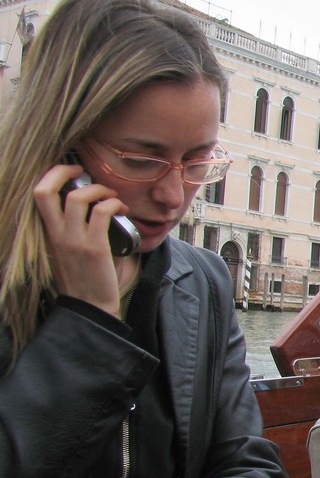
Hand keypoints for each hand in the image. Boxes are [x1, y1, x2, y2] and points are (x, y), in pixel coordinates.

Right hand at [31, 161, 125, 315]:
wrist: (90, 306)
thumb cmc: (85, 277)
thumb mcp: (69, 249)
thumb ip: (74, 227)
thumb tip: (94, 203)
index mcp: (49, 232)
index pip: (39, 194)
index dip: (52, 175)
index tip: (72, 171)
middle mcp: (56, 234)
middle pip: (46, 190)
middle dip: (65, 171)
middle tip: (86, 173)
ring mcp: (74, 240)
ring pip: (78, 197)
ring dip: (99, 189)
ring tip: (112, 196)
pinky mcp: (95, 247)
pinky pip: (102, 212)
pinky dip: (114, 204)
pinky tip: (122, 210)